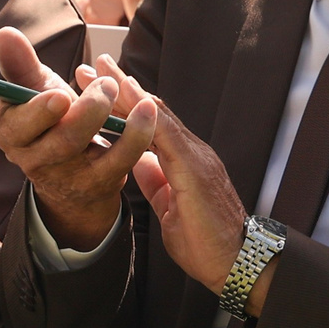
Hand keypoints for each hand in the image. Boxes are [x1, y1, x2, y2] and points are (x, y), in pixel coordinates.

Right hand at [0, 28, 154, 248]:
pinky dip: (139, 132)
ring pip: (97, 154)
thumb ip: (20, 65)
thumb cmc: (50, 119)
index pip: (20, 127)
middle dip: (89, 111)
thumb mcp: (33, 92)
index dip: (40, 112)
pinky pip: (125, 159)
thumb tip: (5, 32)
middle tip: (107, 83)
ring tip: (124, 88)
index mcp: (13, 135)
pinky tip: (147, 107)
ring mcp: (73, 176)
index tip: (62, 95)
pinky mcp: (104, 181)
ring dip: (117, 118)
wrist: (70, 169)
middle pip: (63, 142)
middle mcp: (38, 161)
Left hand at [97, 56, 252, 300]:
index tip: (100, 85)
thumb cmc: (206, 243)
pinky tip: (125, 94)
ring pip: (156, 115)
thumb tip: (137, 160)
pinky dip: (144, 111)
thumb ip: (155, 179)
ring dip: (126, 91)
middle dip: (121, 87)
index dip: (126, 102)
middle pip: (152, 110)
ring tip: (99, 71)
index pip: (152, 124)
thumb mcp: (169, 206)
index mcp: (186, 161)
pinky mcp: (195, 167)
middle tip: (92, 64)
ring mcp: (196, 156)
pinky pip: (165, 133)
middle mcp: (193, 151)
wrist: (236, 263)